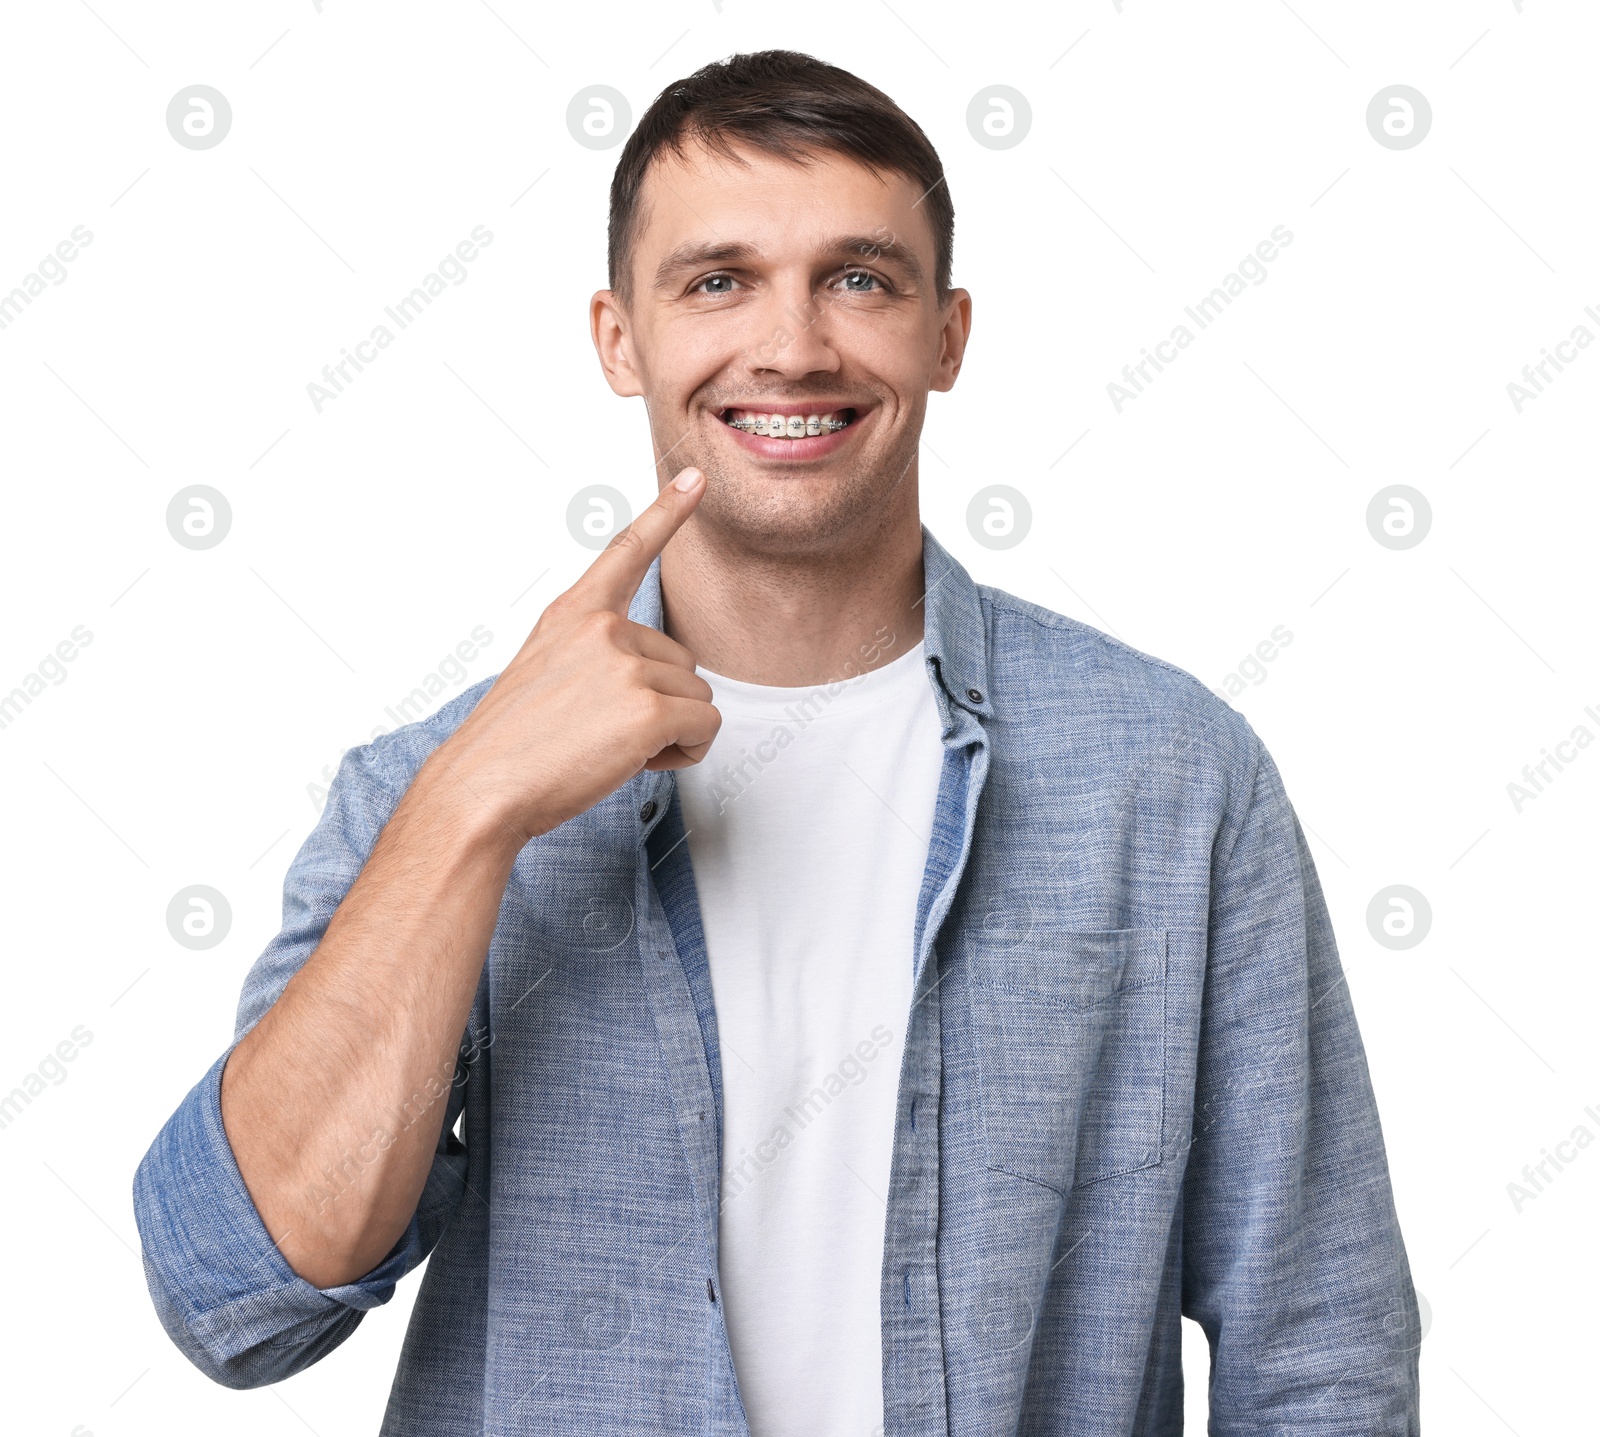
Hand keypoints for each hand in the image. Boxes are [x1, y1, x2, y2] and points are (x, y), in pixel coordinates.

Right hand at [426, 467, 719, 841]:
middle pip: (682, 663)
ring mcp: (627, 664)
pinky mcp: (649, 707)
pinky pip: (706, 728)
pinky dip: (686, 753)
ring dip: (670, 733)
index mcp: (573, 614)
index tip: (698, 478)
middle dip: (660, 705)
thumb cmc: (511, 747)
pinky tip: (636, 763)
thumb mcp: (546, 675)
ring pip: (697, 698)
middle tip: (603, 734)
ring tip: (610, 750)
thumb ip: (597, 659)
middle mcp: (603, 628)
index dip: (668, 512)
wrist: (483, 789)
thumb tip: (654, 683)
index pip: (628, 551)